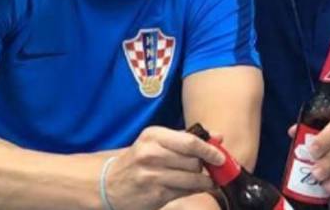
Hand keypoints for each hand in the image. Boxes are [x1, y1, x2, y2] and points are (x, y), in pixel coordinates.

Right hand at [106, 126, 224, 209]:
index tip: (220, 156)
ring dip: (203, 181)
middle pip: (194, 161)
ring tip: (204, 181)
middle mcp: (151, 153)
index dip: (209, 150)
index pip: (190, 141)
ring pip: (192, 178)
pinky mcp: (155, 194)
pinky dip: (193, 190)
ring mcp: (152, 175)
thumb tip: (218, 136)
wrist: (108, 183)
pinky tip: (190, 188)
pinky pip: (185, 192)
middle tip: (208, 169)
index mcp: (153, 135)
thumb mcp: (156, 142)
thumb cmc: (138, 160)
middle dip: (204, 166)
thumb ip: (187, 138)